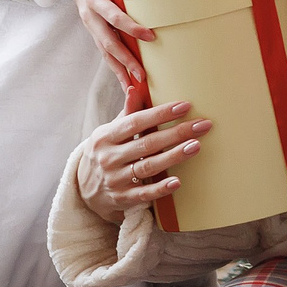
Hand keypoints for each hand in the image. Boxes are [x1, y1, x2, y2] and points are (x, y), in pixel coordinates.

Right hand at [67, 0, 162, 87]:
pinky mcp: (93, 30)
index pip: (114, 18)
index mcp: (94, 0)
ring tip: (132, 87)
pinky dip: (114, 65)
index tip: (150, 37)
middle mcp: (90, 17)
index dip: (132, 29)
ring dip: (118, 70)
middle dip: (125, 61)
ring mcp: (90, 26)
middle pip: (107, 43)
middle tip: (141, 75)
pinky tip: (124, 79)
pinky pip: (103, 50)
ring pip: (104, 52)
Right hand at [74, 99, 208, 223]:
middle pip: (147, 144)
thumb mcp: (108, 133)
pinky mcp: (123, 198)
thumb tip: (136, 88)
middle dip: (176, 133)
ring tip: (196, 146)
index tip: (185, 106)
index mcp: (106, 136)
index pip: (136, 122)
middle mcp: (109, 157)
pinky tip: (177, 182)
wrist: (84, 190)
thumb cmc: (104, 154)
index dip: (161, 114)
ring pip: (148, 167)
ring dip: (174, 156)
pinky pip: (144, 193)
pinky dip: (160, 188)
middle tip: (202, 125)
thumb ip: (126, 114)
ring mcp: (116, 179)